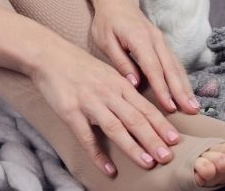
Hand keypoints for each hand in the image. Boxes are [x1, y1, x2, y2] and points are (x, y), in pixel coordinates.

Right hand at [29, 35, 181, 175]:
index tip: (175, 139)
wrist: (49, 55)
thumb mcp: (107, 73)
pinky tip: (109, 169)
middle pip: (135, 118)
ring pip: (115, 127)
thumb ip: (123, 90)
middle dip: (153, 139)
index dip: (161, 124)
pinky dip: (98, 155)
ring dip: (133, 147)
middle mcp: (107, 93)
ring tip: (147, 163)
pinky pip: (86, 137)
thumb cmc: (79, 66)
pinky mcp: (70, 112)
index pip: (145, 106)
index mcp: (119, 84)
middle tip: (167, 156)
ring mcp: (89, 103)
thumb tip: (142, 108)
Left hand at [76, 0, 199, 113]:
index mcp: (139, 39)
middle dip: (181, 92)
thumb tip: (134, 84)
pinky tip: (187, 93)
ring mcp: (161, 40)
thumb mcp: (106, 41)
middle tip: (191, 111)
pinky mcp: (162, 43)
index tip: (169, 106)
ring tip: (194, 107)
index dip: (162, 89)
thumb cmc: (106, 22)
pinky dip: (182, 78)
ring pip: (176, 66)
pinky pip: (174, 62)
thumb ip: (121, 62)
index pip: (153, 68)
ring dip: (186, 87)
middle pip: (171, 69)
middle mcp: (155, 39)